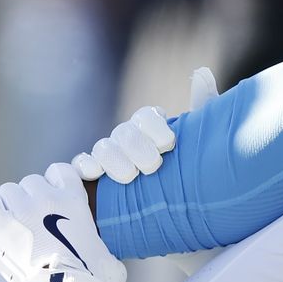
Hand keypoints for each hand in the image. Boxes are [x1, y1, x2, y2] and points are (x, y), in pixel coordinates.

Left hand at [0, 162, 128, 281]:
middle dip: (30, 199)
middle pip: (30, 182)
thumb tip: (101, 251)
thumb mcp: (111, 256)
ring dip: (9, 205)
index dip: (53, 183)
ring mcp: (22, 210)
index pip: (59, 170)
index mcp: (74, 200)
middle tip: (31, 222)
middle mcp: (47, 199)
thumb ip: (101, 244)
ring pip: (8, 190)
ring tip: (10, 226)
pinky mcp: (0, 226)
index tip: (51, 198)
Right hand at [68, 67, 217, 182]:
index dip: (154, 126)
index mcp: (151, 128)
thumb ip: (201, 106)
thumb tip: (201, 72)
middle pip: (124, 133)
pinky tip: (95, 173)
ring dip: (115, 160)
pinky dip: (86, 166)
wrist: (174, 209)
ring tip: (130, 176)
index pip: (146, 116)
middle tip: (152, 165)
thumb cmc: (185, 173)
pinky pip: (81, 164)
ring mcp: (107, 156)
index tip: (168, 143)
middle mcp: (127, 139)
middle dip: (137, 147)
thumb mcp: (198, 142)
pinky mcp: (91, 175)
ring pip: (103, 148)